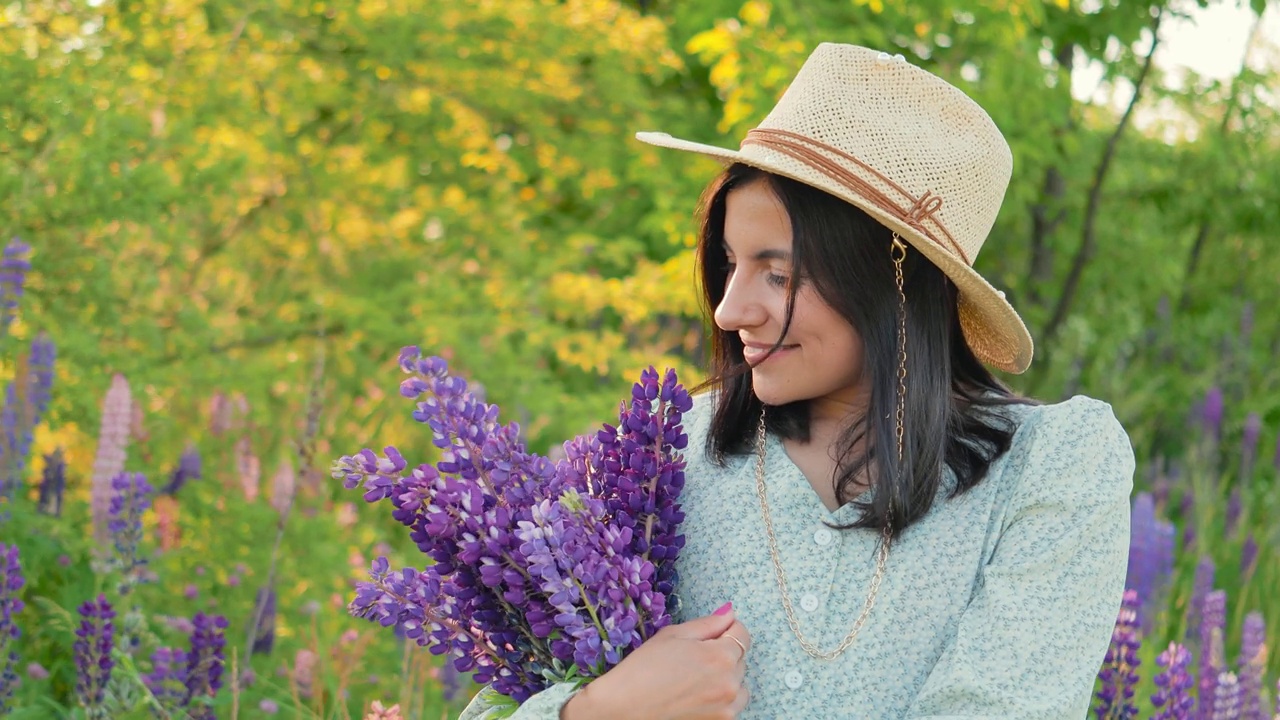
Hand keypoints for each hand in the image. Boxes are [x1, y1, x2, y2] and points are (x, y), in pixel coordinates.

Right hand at [561, 603, 750, 719]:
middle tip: (695, 655)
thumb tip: (730, 613)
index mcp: (720, 656)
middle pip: (741, 657)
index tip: (712, 632)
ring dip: (727, 675)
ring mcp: (728, 706)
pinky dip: (724, 695)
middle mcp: (730, 683)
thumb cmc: (645, 667)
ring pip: (740, 681)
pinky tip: (699, 692)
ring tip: (698, 676)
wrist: (626, 706)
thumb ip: (708, 624)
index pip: (742, 633)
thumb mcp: (674, 635)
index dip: (728, 628)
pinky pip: (734, 702)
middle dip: (724, 651)